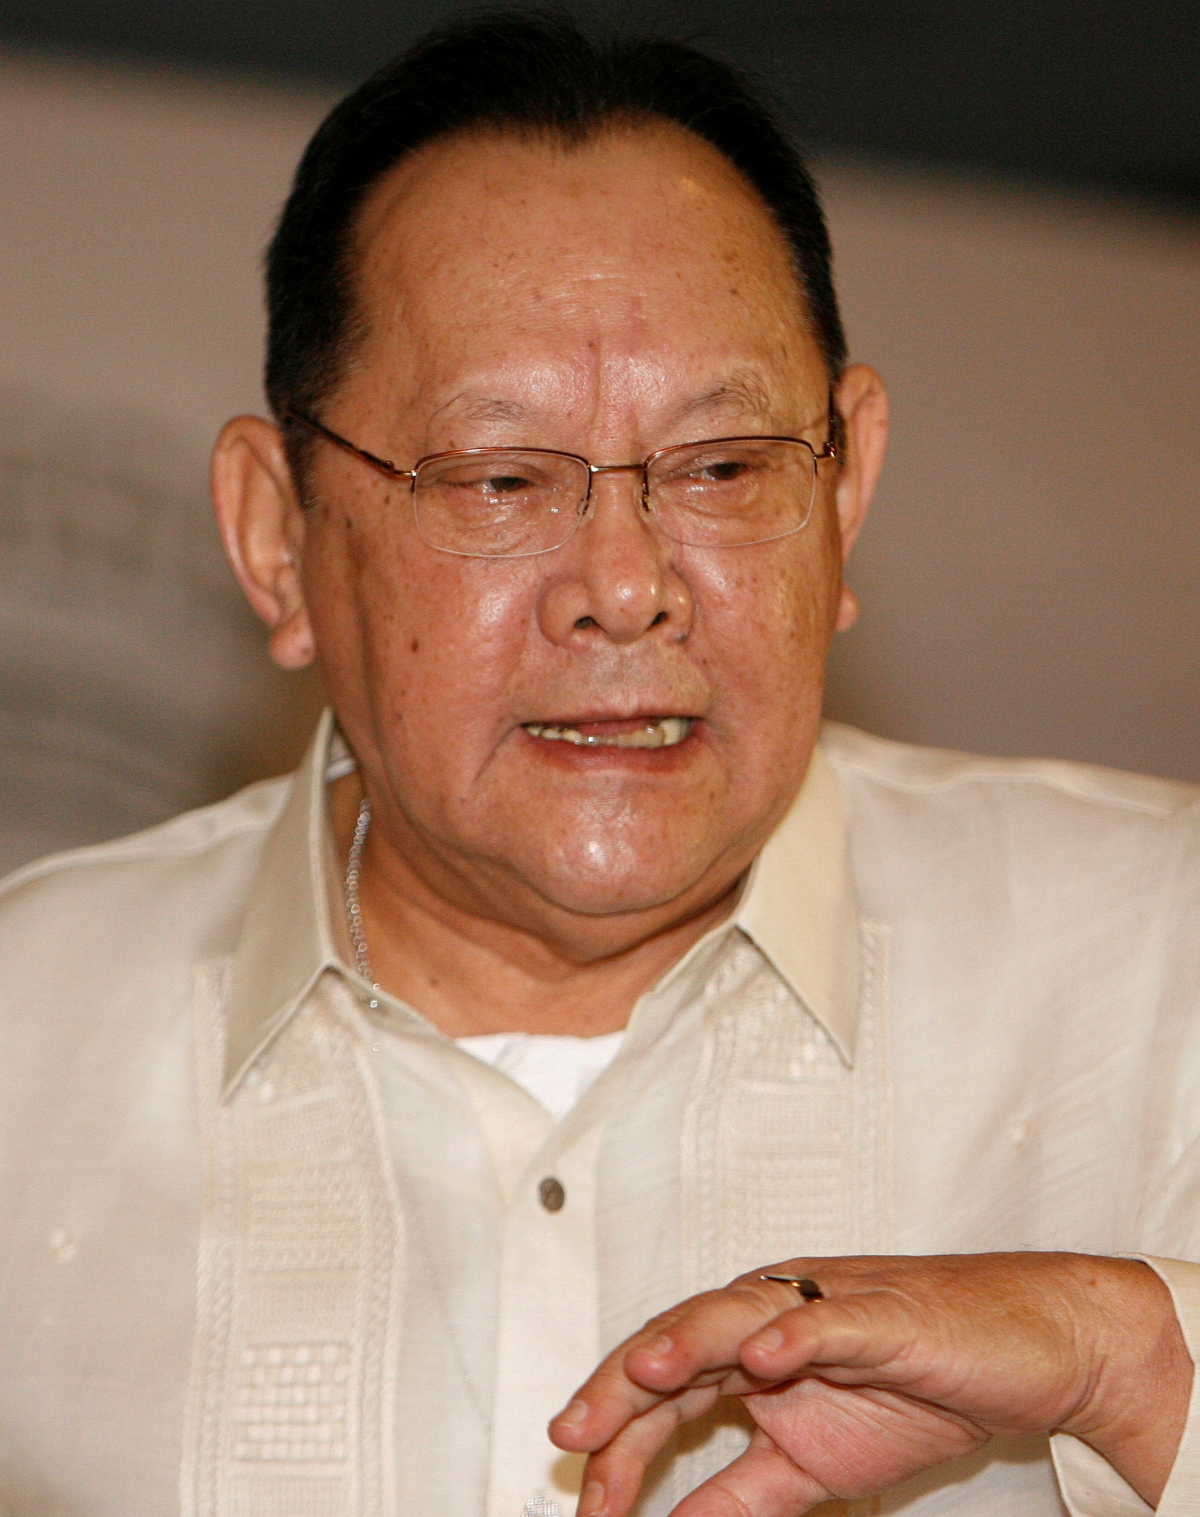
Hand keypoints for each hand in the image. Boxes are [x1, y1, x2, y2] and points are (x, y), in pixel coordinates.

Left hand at [549, 1252, 1190, 1516]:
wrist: (1024, 1350)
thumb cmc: (920, 1387)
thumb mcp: (813, 1466)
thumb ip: (743, 1494)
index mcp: (752, 1345)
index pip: (667, 1386)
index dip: (621, 1435)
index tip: (585, 1495)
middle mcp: (774, 1312)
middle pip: (682, 1340)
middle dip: (624, 1386)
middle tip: (573, 1433)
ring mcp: (827, 1304)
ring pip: (740, 1311)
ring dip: (689, 1340)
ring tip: (643, 1372)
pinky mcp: (885, 1312)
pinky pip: (831, 1320)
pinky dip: (794, 1335)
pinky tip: (761, 1358)